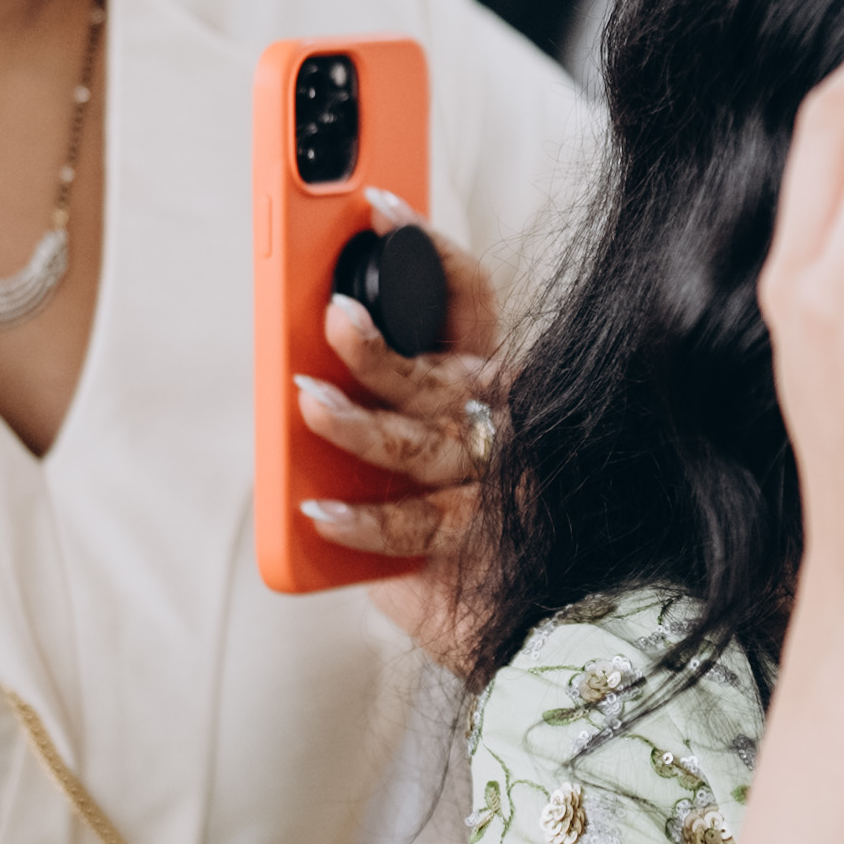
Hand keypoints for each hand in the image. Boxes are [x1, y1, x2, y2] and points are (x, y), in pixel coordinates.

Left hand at [292, 187, 509, 666]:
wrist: (543, 640)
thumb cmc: (478, 547)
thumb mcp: (426, 465)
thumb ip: (387, 422)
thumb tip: (300, 382)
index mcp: (495, 387)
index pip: (470, 300)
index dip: (428, 248)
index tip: (377, 203)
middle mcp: (503, 426)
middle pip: (439, 369)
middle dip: (380, 342)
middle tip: (332, 314)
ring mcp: (494, 484)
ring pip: (419, 439)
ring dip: (356, 421)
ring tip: (303, 401)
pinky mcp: (477, 544)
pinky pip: (411, 524)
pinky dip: (359, 521)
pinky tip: (313, 512)